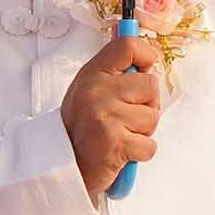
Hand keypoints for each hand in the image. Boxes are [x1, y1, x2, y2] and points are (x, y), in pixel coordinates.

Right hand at [60, 26, 159, 194]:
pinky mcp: (116, 143)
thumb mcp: (88, 91)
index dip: (146, 57)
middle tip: (126, 117)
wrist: (63, 167)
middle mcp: (98, 92)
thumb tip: (143, 59)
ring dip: (142, 131)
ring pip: (152, 117)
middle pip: (150, 85)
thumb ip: (113, 74)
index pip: (128, 47)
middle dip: (147, 104)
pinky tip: (121, 152)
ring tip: (120, 135)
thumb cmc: (80, 130)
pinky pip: (150, 145)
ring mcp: (107, 117)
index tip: (143, 71)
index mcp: (93, 75)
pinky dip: (140, 153)